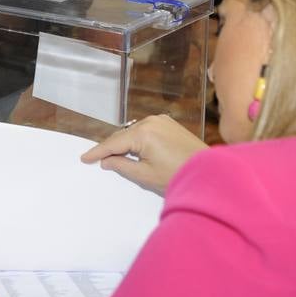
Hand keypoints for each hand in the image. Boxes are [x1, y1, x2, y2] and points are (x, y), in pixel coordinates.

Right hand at [80, 114, 207, 194]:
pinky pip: (147, 130)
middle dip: (111, 148)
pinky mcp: (170, 124)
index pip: (114, 143)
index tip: (84, 158)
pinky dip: (138, 140)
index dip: (98, 152)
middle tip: (97, 159)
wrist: (211, 174)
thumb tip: (107, 161)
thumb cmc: (178, 176)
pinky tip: (135, 151)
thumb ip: (122, 166)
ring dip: (125, 144)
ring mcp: (162, 121)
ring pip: (134, 132)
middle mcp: (151, 121)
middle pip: (123, 135)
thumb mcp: (145, 175)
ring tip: (115, 158)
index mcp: (143, 132)